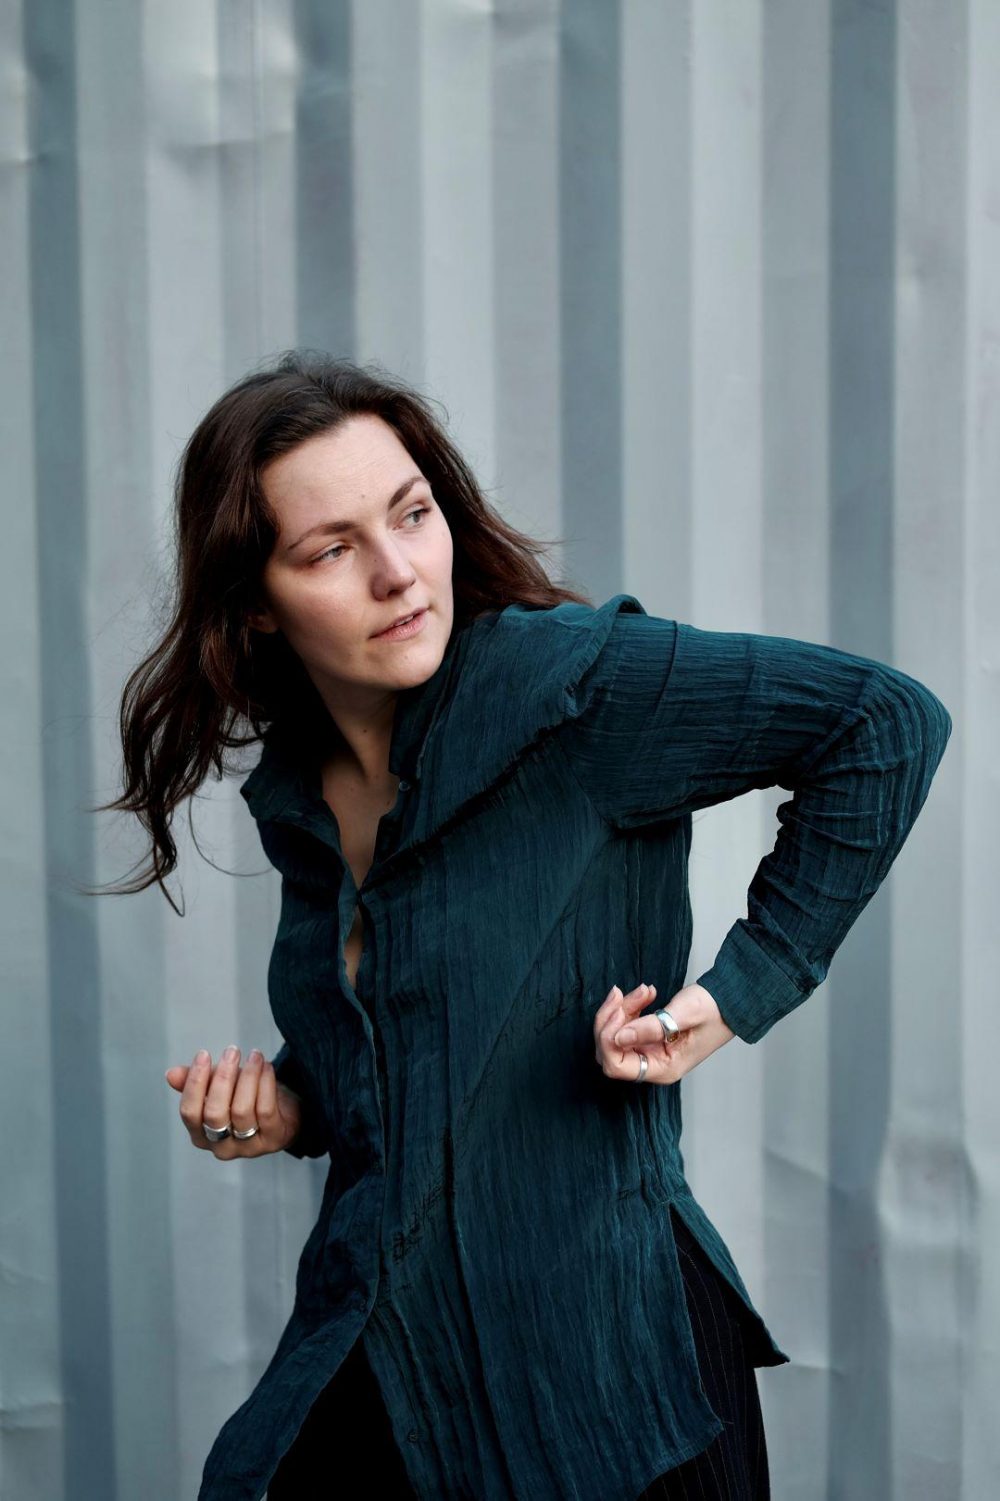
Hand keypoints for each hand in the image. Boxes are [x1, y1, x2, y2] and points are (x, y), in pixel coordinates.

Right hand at [164, 1047, 302, 1157]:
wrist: (284, 1112)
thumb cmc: (244, 1098)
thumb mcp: (218, 1088)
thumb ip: (194, 1082)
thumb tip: (171, 1074)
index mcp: (201, 1136)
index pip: (190, 1112)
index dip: (194, 1083)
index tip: (203, 1055)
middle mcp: (222, 1147)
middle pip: (214, 1113)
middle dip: (222, 1078)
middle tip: (231, 1051)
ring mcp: (248, 1147)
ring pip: (241, 1110)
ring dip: (248, 1077)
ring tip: (254, 1055)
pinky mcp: (273, 1139)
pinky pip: (265, 1110)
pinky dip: (265, 1084)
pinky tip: (266, 1067)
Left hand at [593, 982, 734, 1084]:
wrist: (729, 1002)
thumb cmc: (714, 1010)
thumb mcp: (684, 1014)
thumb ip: (651, 1027)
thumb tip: (619, 1037)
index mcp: (662, 1068)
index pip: (616, 1065)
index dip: (608, 1038)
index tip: (620, 1012)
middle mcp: (653, 1065)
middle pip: (609, 1050)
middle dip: (610, 1019)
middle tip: (624, 994)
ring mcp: (649, 1052)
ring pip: (614, 1035)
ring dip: (620, 1009)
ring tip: (644, 990)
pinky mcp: (647, 1039)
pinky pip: (624, 1025)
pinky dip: (628, 1007)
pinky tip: (646, 993)